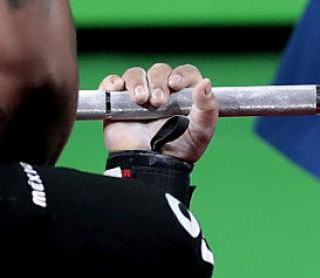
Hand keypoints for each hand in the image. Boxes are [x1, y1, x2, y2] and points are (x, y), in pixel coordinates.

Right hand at [98, 63, 217, 161]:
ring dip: (138, 82)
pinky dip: (113, 82)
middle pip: (160, 71)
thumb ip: (207, 108)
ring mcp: (139, 96)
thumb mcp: (200, 132)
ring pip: (136, 74)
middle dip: (159, 82)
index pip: (185, 72)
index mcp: (184, 96)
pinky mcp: (118, 102)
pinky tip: (118, 88)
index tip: (176, 84)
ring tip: (141, 100)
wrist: (150, 166)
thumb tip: (206, 82)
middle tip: (159, 102)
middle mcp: (162, 92)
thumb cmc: (178, 150)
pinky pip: (112, 82)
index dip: (181, 74)